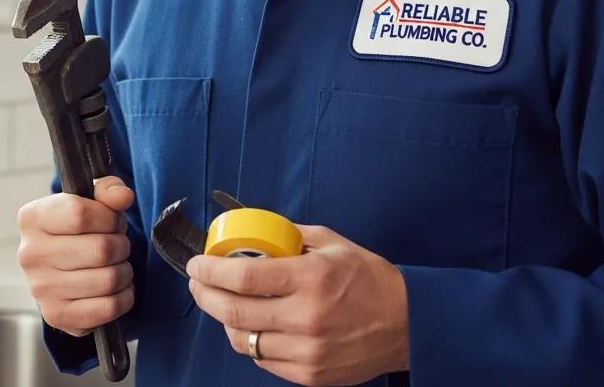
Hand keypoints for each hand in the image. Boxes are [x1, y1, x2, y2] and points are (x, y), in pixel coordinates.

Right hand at [17, 176, 135, 337]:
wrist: (60, 264)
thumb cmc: (78, 226)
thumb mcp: (90, 197)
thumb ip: (108, 189)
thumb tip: (123, 197)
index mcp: (32, 218)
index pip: (80, 214)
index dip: (110, 217)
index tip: (114, 220)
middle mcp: (30, 254)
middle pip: (100, 250)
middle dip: (122, 245)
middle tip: (119, 244)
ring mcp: (41, 289)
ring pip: (108, 280)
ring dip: (125, 271)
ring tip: (118, 264)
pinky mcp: (56, 316)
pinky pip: (107, 309)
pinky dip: (124, 297)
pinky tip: (117, 287)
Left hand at [186, 224, 408, 385]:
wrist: (406, 323)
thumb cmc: (367, 276)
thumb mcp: (329, 242)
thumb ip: (288, 236)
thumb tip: (250, 230)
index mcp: (309, 278)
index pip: (243, 277)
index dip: (210, 271)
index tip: (196, 263)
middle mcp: (306, 318)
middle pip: (233, 311)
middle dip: (204, 295)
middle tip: (197, 282)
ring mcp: (307, 352)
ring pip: (243, 340)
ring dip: (224, 319)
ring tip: (220, 302)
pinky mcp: (310, 376)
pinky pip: (263, 360)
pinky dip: (250, 341)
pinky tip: (250, 325)